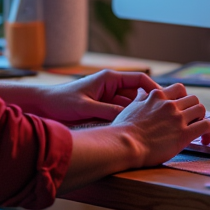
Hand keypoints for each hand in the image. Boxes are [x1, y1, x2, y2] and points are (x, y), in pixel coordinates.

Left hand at [40, 70, 160, 123]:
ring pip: (131, 106)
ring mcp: (108, 98)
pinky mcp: (103, 109)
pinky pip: (121, 113)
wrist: (43, 106)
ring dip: (139, 114)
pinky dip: (128, 120)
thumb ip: (107, 111)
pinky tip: (135, 131)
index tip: (165, 101)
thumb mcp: (85, 107)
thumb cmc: (61, 101)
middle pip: (138, 94)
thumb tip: (129, 117)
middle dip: (151, 104)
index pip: (140, 79)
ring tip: (153, 126)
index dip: (154, 89)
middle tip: (164, 117)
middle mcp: (111, 86)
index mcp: (109, 78)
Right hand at [110, 83, 209, 167]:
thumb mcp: (131, 107)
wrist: (125, 144)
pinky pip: (207, 125)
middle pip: (193, 98)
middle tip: (191, 120)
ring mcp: (178, 118)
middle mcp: (170, 104)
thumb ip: (140, 99)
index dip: (183, 98)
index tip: (182, 108)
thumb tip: (141, 92)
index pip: (179, 89)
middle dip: (193, 109)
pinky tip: (206, 139)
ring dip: (202, 118)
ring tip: (198, 129)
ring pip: (201, 109)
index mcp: (157, 96)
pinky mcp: (184, 134)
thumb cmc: (123, 130)